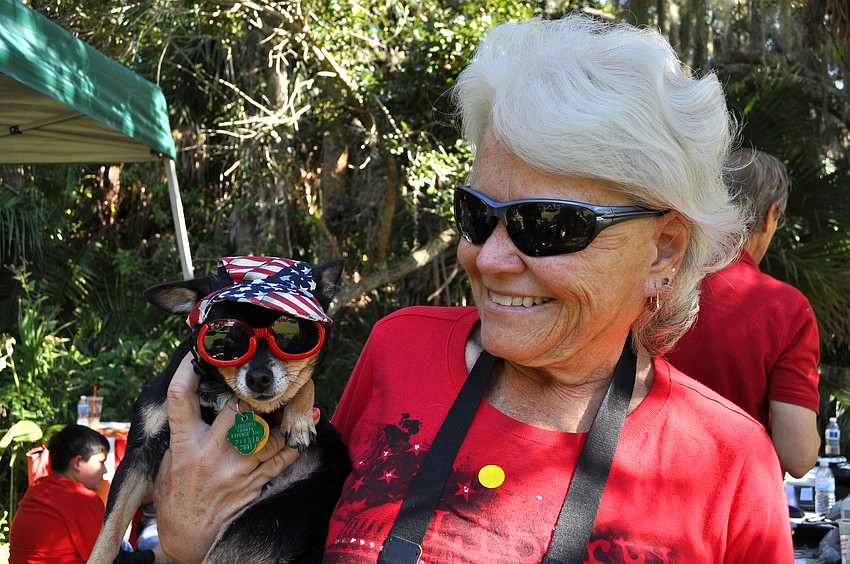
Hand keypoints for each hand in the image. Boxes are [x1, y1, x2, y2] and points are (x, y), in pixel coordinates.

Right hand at [153, 352, 307, 562]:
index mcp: (184, 444)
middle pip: (238, 410)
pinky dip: (295, 442)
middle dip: (250, 396)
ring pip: (267, 432)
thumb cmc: (176, 495)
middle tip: (256, 387)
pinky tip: (304, 427)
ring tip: (291, 402)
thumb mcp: (167, 463)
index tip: (196, 356)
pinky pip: (282, 457)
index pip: (181, 400)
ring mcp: (236, 470)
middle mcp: (211, 454)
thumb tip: (195, 400)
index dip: (186, 372)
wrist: (188, 538)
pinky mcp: (254, 483)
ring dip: (280, 418)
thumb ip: (183, 433)